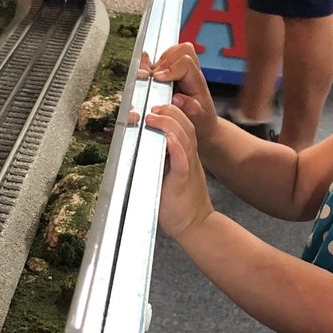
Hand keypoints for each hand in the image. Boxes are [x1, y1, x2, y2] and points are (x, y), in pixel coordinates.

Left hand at [145, 102, 213, 238]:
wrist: (196, 226)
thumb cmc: (179, 204)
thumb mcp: (167, 177)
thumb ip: (158, 162)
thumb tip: (137, 149)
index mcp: (184, 155)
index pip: (181, 125)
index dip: (170, 112)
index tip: (154, 106)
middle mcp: (188, 157)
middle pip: (185, 124)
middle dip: (169, 111)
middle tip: (153, 108)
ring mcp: (188, 167)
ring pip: (185, 137)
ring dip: (169, 123)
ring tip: (154, 115)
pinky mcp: (184, 180)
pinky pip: (182, 159)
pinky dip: (176, 146)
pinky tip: (168, 137)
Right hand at [150, 43, 217, 142]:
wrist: (203, 123)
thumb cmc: (201, 121)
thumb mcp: (199, 119)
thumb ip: (191, 109)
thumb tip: (178, 98)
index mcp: (197, 82)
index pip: (185, 62)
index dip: (170, 68)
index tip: (158, 79)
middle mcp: (191, 73)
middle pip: (182, 50)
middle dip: (164, 61)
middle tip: (155, 77)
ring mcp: (183, 70)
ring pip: (173, 50)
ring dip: (160, 61)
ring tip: (154, 77)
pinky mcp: (174, 72)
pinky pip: (166, 57)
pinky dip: (155, 62)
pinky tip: (151, 73)